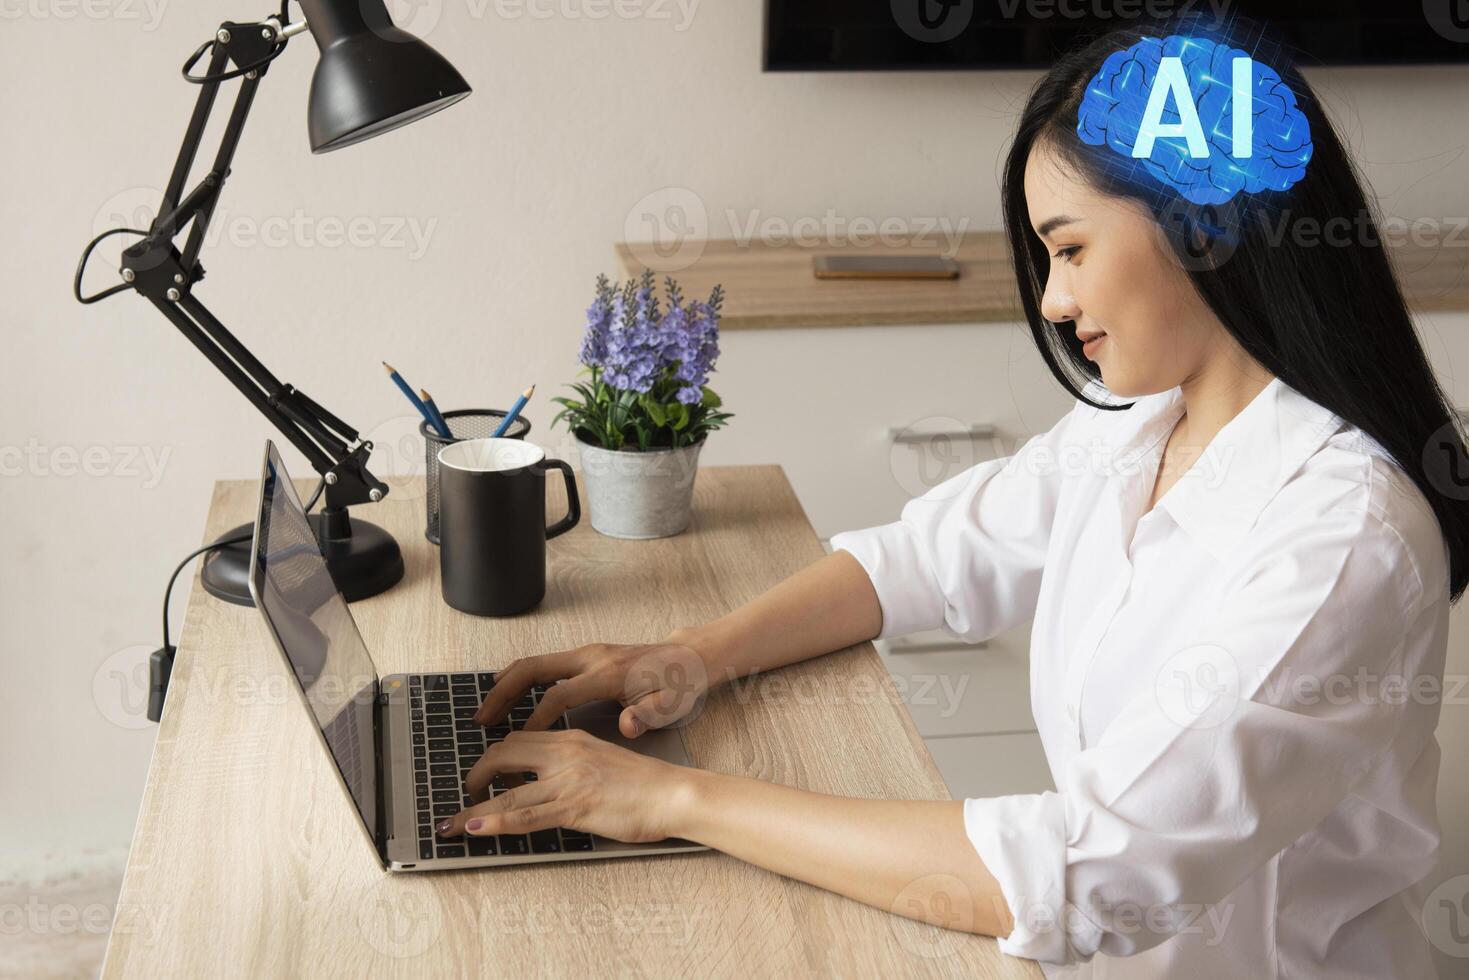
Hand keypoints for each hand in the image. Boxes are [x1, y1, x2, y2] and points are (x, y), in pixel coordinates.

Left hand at [435, 729, 698, 842]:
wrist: (671, 794)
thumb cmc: (644, 784)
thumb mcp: (601, 761)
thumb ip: (572, 765)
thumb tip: (545, 782)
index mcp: (571, 740)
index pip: (518, 739)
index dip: (493, 757)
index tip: (484, 775)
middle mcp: (565, 754)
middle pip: (503, 755)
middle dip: (476, 775)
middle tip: (466, 795)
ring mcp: (568, 781)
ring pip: (507, 791)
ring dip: (472, 807)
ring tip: (451, 823)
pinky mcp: (574, 807)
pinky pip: (525, 814)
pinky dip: (494, 820)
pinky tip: (474, 826)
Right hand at [472, 638, 714, 737]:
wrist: (692, 657)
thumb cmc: (681, 686)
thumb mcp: (671, 706)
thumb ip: (648, 715)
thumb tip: (628, 724)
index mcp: (608, 674)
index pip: (559, 696)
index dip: (536, 719)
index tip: (517, 741)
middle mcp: (592, 658)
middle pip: (534, 669)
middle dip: (503, 694)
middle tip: (480, 720)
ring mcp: (587, 654)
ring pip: (534, 663)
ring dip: (505, 684)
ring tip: (484, 711)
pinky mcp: (587, 656)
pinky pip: (544, 664)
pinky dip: (520, 678)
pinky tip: (507, 693)